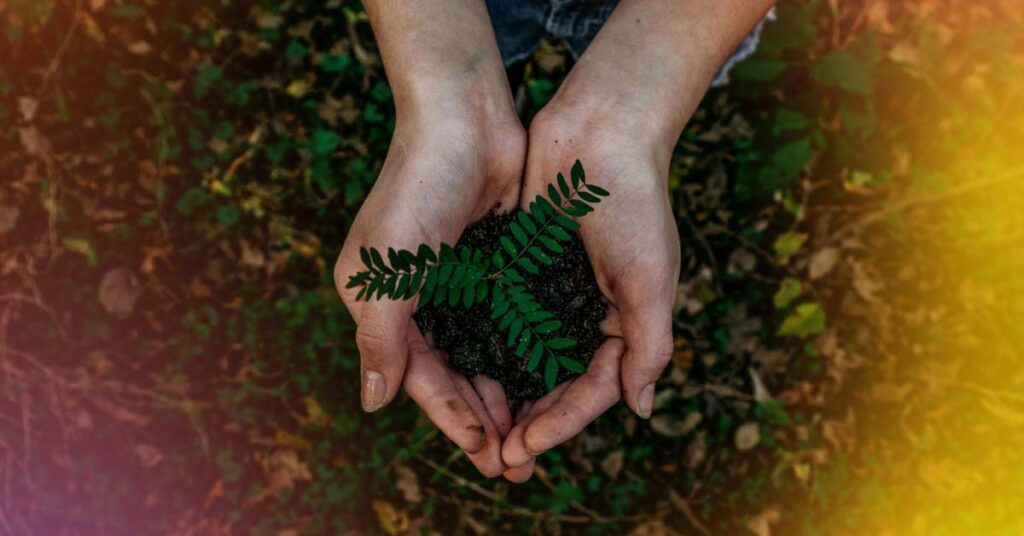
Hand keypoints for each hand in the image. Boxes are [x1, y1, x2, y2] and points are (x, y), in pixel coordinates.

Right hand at [334, 106, 525, 476]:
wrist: (464, 118)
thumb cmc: (417, 188)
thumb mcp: (387, 269)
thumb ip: (380, 338)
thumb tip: (372, 403)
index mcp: (380, 302)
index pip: (418, 375)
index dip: (451, 417)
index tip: (486, 452)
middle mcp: (416, 298)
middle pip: (452, 373)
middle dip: (482, 418)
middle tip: (515, 462)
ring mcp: (457, 282)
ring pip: (482, 354)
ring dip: (505, 394)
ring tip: (534, 434)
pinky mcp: (492, 265)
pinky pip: (507, 322)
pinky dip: (523, 353)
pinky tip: (546, 380)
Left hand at [500, 99, 680, 477]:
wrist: (600, 131)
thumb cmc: (634, 204)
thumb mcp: (651, 279)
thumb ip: (648, 345)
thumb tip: (641, 408)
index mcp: (623, 323)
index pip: (592, 390)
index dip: (562, 423)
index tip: (526, 445)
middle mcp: (586, 314)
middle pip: (555, 384)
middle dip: (529, 421)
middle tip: (497, 456)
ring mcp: (551, 293)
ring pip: (524, 358)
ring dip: (503, 394)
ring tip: (477, 428)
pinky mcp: (520, 268)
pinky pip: (501, 317)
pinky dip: (486, 346)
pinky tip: (460, 370)